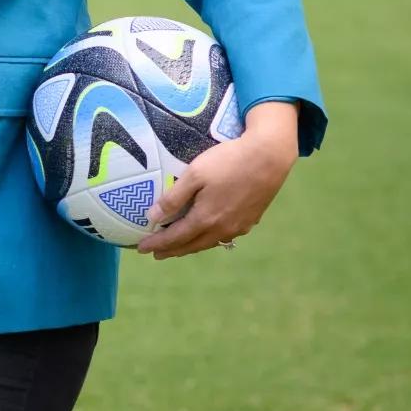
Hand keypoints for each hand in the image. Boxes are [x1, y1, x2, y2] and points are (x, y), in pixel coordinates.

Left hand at [136, 101, 299, 258]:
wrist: (269, 157)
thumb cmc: (228, 161)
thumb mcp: (194, 175)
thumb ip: (173, 198)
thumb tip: (152, 218)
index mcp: (206, 219)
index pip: (175, 238)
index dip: (157, 244)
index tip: (141, 249)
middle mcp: (223, 228)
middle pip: (192, 245)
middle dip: (172, 250)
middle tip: (156, 254)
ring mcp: (239, 226)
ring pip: (209, 242)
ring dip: (191, 246)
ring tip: (178, 247)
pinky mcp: (251, 219)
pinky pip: (224, 236)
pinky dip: (209, 239)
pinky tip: (207, 234)